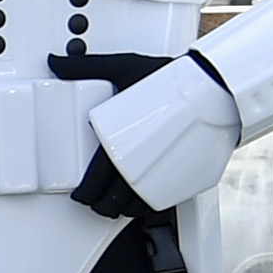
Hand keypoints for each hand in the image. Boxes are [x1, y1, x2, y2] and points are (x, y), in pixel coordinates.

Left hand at [85, 56, 241, 213]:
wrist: (216, 85)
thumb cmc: (170, 76)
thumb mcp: (123, 67)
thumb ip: (85, 68)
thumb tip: (56, 62)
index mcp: (116, 144)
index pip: (92, 182)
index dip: (83, 193)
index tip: (81, 192)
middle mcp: (137, 166)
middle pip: (110, 201)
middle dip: (98, 204)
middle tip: (94, 199)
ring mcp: (163, 178)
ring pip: (134, 208)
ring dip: (120, 209)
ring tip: (114, 204)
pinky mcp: (185, 182)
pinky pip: (161, 205)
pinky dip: (146, 208)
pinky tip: (141, 203)